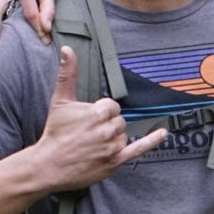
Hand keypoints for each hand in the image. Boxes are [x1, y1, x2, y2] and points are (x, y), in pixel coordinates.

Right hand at [34, 46, 165, 189]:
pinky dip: (152, 141)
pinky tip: (163, 133)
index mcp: (97, 112)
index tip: (88, 119)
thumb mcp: (60, 100)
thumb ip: (68, 74)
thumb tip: (68, 49)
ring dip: (113, 137)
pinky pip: (139, 148)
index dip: (101, 111)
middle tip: (88, 133)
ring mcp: (112, 146)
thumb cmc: (55, 132)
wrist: (49, 164)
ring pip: (123, 135)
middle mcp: (107, 129)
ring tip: (93, 144)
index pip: (112, 106)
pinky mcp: (115, 161)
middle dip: (106, 124)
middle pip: (119, 121)